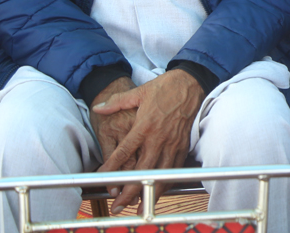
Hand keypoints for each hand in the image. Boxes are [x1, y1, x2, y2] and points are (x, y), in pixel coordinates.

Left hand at [93, 70, 206, 213]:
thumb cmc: (165, 87)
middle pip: (142, 170)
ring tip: (140, 206)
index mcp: (145, 125)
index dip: (112, 167)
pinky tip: (160, 191)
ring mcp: (172, 143)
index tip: (102, 178)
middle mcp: (159, 138)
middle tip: (119, 204)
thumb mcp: (139, 91)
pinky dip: (167, 182)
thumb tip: (99, 107)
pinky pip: (174, 168)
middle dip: (130, 190)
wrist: (191, 82)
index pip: (125, 152)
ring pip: (161, 173)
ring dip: (150, 191)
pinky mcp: (183, 144)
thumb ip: (117, 101)